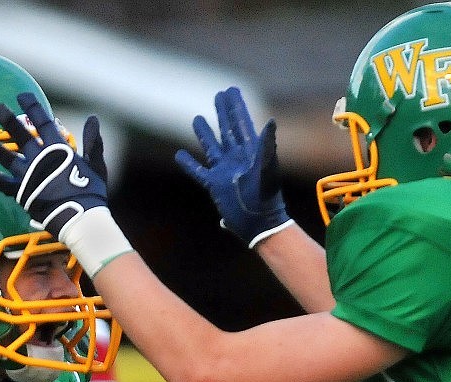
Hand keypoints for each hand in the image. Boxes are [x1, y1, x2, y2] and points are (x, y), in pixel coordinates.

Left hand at [0, 92, 107, 240]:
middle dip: (7, 119)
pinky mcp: (21, 191)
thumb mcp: (97, 166)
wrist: (82, 219)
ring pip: (4, 155)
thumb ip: (93, 142)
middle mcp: (40, 158)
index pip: (44, 122)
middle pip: (20, 133)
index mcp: (60, 150)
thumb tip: (93, 119)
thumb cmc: (92, 194)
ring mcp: (29, 174)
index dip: (33, 107)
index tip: (22, 96)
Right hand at [175, 87, 292, 247]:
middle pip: (228, 129)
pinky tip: (179, 154)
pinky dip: (188, 164)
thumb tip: (271, 121)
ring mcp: (224, 171)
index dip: (236, 106)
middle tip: (219, 94)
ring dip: (205, 133)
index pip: (241, 122)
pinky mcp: (214, 185)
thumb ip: (267, 146)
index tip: (231, 89)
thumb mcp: (267, 169)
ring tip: (196, 118)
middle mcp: (237, 158)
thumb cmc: (267, 197)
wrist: (260, 223)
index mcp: (250, 151)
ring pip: (212, 146)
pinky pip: (198, 171)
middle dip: (223, 112)